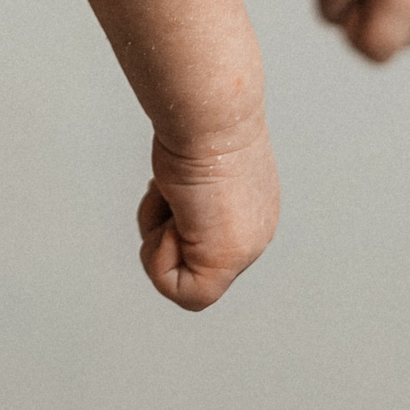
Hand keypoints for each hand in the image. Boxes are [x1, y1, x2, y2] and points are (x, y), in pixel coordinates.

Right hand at [136, 119, 279, 311]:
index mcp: (250, 214)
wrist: (210, 117)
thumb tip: (172, 198)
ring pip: (180, 280)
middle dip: (162, 231)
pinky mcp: (226, 260)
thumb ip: (190, 195)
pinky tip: (176, 217)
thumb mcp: (193, 166)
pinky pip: (181, 292)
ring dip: (157, 236)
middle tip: (172, 195)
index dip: (169, 221)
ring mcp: (244, 251)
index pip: (200, 244)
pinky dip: (159, 257)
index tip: (173, 188)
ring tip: (175, 198)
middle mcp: (252, 236)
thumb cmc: (198, 126)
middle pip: (190, 264)